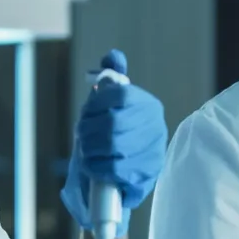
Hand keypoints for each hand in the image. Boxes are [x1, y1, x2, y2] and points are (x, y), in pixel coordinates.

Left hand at [62, 50, 168, 230]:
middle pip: (112, 122)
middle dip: (88, 130)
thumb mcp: (106, 108)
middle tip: (82, 135)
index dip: (95, 104)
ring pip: (112, 144)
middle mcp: (156, 126)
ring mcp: (153, 152)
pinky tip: (93, 165)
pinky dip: (95, 166)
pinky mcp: (145, 177)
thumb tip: (113, 56)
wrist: (115, 182)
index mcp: (147, 105)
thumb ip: (110, 81)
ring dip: (90, 148)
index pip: (120, 95)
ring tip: (87, 149)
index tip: (86, 114)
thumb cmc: (109, 140)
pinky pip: (113, 168)